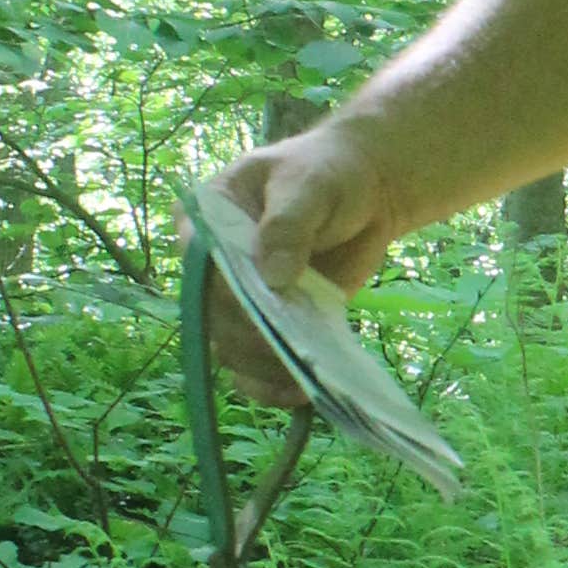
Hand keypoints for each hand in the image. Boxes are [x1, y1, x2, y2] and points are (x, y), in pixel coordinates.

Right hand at [203, 122, 402, 414]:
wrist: (367, 189)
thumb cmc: (329, 174)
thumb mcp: (310, 185)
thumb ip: (289, 224)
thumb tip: (273, 277)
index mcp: (204, 219)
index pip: (200, 267)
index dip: (226, 293)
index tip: (264, 307)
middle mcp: (211, 265)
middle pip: (214, 316)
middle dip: (251, 337)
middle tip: (293, 350)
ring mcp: (239, 298)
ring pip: (231, 346)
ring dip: (263, 366)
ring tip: (301, 380)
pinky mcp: (270, 322)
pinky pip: (255, 363)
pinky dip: (272, 383)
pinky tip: (299, 393)